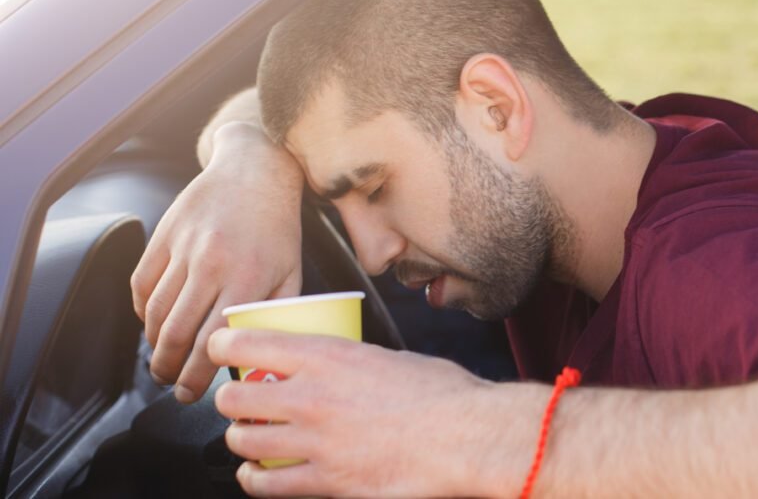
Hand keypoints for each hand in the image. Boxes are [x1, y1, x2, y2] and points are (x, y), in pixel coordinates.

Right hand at [131, 122, 304, 402]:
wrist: (255, 171)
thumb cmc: (277, 227)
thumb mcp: (292, 272)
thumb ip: (277, 314)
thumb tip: (261, 356)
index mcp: (248, 278)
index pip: (214, 342)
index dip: (197, 376)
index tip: (191, 394)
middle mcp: (212, 264)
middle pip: (177, 333)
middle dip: (169, 368)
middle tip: (171, 383)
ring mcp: (183, 248)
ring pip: (156, 312)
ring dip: (154, 344)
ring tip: (162, 360)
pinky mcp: (163, 235)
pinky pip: (142, 284)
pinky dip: (143, 311)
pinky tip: (154, 324)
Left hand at [208, 329, 536, 497]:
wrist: (466, 437)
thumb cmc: (443, 395)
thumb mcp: (391, 357)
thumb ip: (355, 362)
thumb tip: (344, 368)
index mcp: (326, 355)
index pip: (245, 343)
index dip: (222, 344)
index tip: (222, 349)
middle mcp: (310, 396)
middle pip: (234, 397)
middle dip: (230, 398)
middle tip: (241, 400)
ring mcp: (314, 442)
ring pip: (243, 441)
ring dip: (241, 439)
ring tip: (249, 438)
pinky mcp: (326, 482)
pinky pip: (268, 484)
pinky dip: (254, 480)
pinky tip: (258, 475)